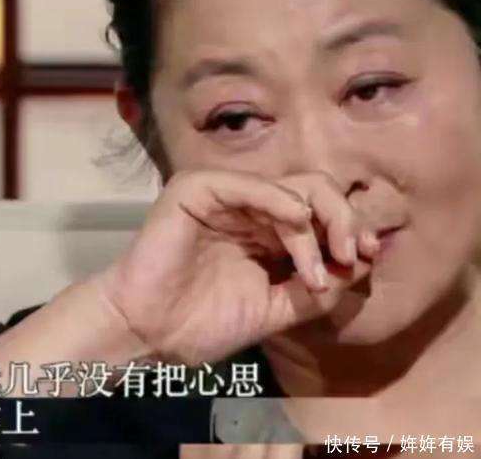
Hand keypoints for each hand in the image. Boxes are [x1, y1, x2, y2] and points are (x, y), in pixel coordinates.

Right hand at [98, 170, 379, 365]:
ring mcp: (224, 196)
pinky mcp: (197, 190)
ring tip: (319, 268)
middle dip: (342, 219)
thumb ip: (316, 288)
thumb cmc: (203, 322)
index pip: (320, 214)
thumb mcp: (276, 309)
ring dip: (315, 225)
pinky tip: (298, 222)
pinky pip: (249, 186)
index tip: (367, 257)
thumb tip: (362, 262)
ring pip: (290, 187)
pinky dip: (278, 200)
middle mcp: (250, 208)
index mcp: (266, 232)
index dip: (348, 229)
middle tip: (354, 254)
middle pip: (314, 191)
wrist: (149, 332)